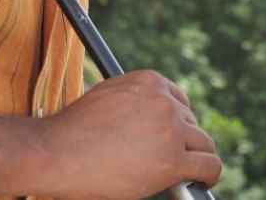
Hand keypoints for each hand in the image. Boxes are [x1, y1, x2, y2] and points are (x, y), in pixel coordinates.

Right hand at [40, 71, 220, 199]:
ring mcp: (170, 128)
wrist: (56, 154)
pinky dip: (209, 177)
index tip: (171, 137)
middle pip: (191, 124)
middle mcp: (164, 100)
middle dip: (181, 143)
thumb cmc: (73, 133)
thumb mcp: (108, 99)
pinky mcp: (172, 159)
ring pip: (202, 145)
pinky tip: (203, 184)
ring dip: (192, 159)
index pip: (179, 100)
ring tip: (181, 174)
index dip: (176, 123)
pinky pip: (208, 166)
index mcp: (149, 81)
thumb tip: (153, 124)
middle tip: (165, 161)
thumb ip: (135, 104)